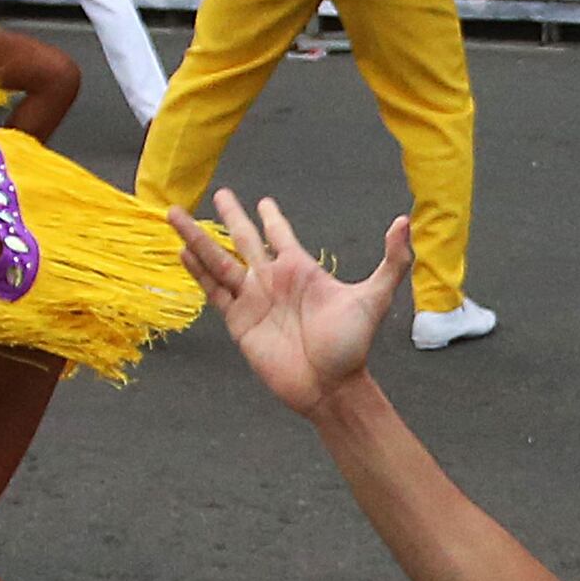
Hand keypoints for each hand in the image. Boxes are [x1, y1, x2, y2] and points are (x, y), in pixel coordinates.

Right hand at [171, 185, 405, 415]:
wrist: (330, 387)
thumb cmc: (352, 346)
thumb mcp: (375, 297)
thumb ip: (392, 260)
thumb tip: (405, 221)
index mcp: (301, 270)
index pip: (281, 236)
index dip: (272, 218)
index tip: (263, 202)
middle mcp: (273, 280)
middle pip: (244, 239)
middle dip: (232, 216)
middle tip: (219, 193)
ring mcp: (253, 299)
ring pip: (218, 259)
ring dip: (197, 236)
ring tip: (175, 213)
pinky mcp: (238, 321)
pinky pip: (213, 290)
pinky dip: (197, 270)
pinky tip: (182, 251)